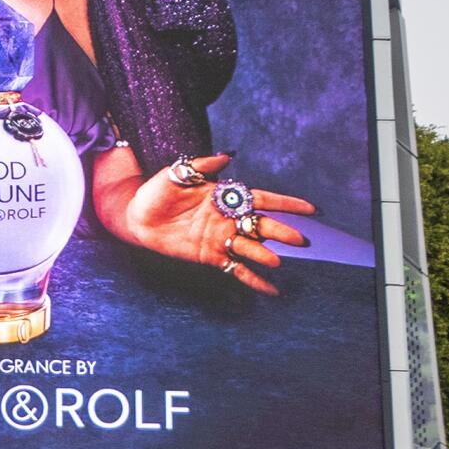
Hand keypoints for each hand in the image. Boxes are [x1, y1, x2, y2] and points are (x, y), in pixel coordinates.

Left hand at [99, 151, 313, 296]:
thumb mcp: (177, 173)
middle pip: (261, 226)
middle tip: (302, 240)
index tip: (311, 209)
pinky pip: (236, 269)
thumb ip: (202, 167)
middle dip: (282, 232)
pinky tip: (271, 290)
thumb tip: (225, 157)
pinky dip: (253, 279)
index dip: (287, 204)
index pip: (263, 199)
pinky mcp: (212, 256)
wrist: (137, 216)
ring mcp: (222, 239)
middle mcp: (229, 218)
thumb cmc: (157, 192)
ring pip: (251, 248)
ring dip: (265, 256)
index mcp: (226, 197)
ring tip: (277, 262)